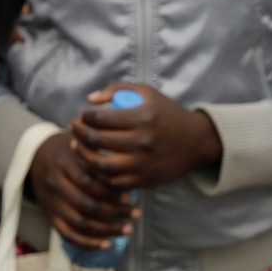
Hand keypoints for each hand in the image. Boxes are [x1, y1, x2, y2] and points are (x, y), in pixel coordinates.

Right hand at [28, 129, 135, 249]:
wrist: (37, 156)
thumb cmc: (68, 150)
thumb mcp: (80, 144)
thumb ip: (98, 153)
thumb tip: (126, 170)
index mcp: (63, 163)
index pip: (88, 182)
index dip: (110, 192)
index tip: (130, 197)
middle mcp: (55, 183)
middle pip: (86, 204)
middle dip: (114, 213)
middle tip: (135, 214)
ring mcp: (51, 201)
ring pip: (79, 222)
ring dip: (106, 230)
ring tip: (127, 229)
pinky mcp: (50, 214)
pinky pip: (67, 234)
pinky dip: (88, 243)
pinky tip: (106, 244)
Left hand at [71, 83, 222, 191]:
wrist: (197, 141)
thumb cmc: (166, 113)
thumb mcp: (147, 92)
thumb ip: (116, 89)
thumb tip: (89, 100)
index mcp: (142, 118)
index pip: (100, 119)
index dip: (84, 116)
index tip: (83, 115)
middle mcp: (143, 142)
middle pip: (97, 141)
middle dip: (79, 133)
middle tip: (75, 129)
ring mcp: (144, 164)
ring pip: (101, 165)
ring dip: (83, 155)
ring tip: (77, 146)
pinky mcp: (146, 180)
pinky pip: (114, 181)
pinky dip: (99, 174)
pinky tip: (93, 163)